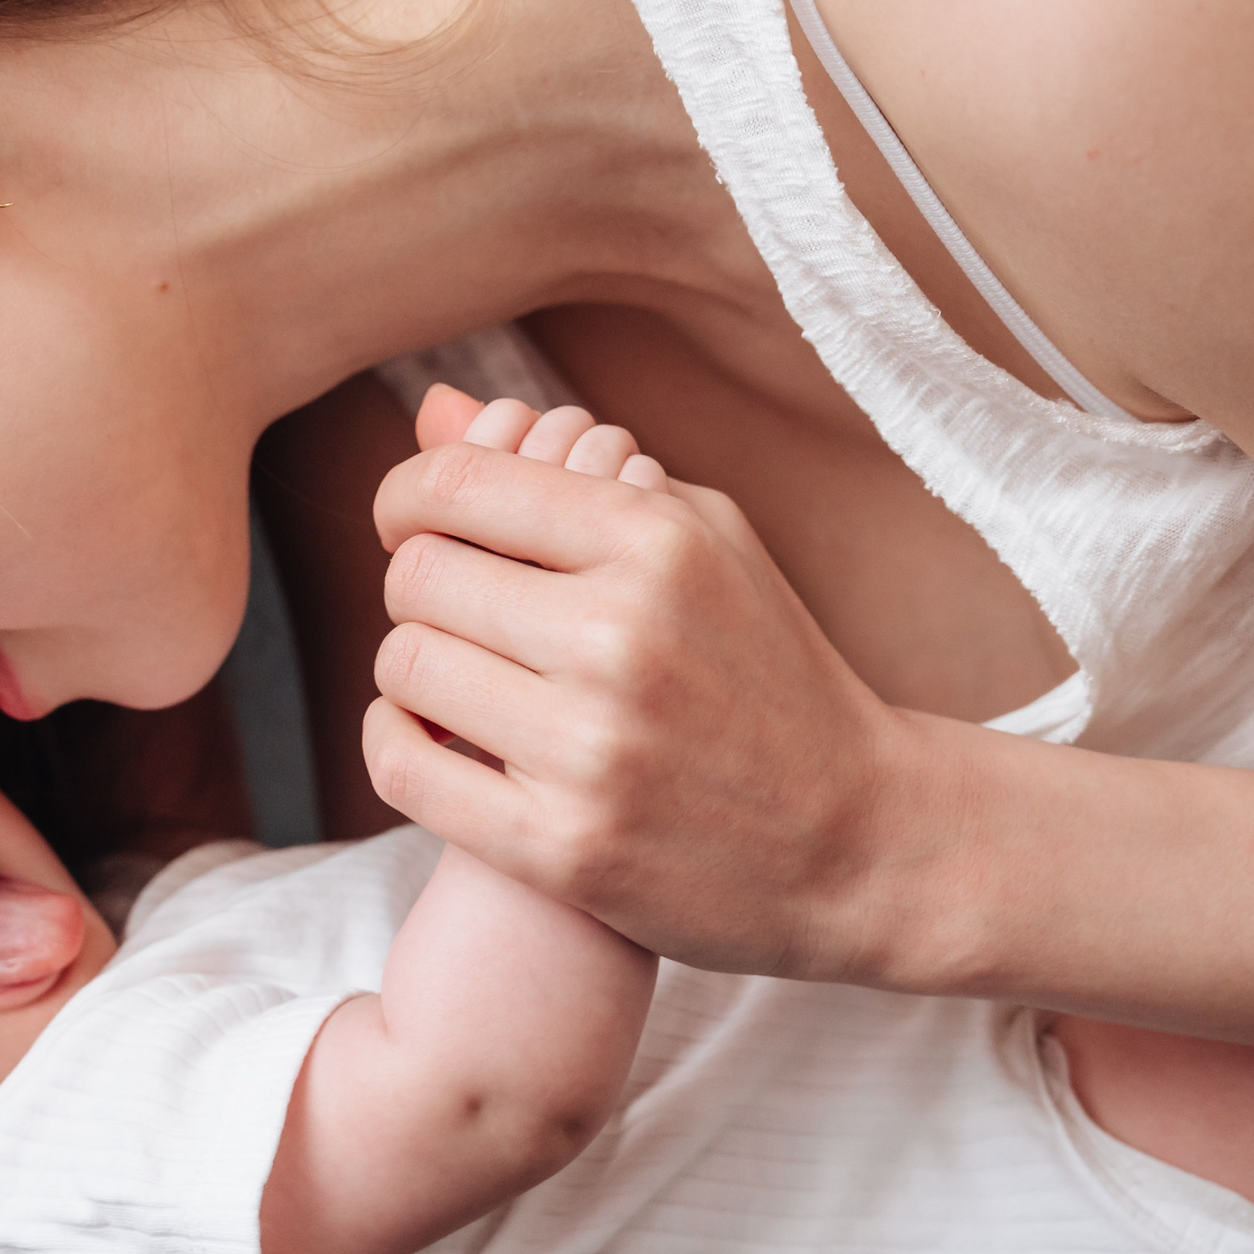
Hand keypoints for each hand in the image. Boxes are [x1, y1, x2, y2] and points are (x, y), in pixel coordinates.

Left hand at [364, 387, 926, 979]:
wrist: (860, 841)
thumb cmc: (769, 673)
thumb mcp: (702, 542)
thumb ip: (565, 471)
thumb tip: (429, 407)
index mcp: (659, 543)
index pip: (458, 485)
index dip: (406, 498)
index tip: (412, 523)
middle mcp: (622, 637)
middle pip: (419, 577)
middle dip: (417, 587)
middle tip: (449, 612)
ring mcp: (591, 749)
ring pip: (404, 668)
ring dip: (413, 670)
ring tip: (456, 676)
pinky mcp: (562, 847)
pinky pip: (401, 767)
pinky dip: (393, 741)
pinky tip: (429, 734)